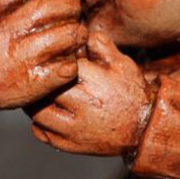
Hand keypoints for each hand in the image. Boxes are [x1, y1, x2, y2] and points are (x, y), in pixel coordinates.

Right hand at [0, 0, 86, 112]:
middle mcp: (6, 33)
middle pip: (49, 9)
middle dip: (69, 5)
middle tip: (75, 8)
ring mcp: (20, 59)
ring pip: (63, 37)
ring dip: (77, 33)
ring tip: (78, 34)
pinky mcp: (33, 83)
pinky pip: (65, 68)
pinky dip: (72, 62)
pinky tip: (69, 60)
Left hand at [31, 31, 151, 155]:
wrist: (144, 129)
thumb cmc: (131, 93)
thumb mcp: (121, 63)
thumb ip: (100, 45)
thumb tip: (80, 32)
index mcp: (91, 82)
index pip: (57, 65)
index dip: (53, 60)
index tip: (53, 58)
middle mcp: (80, 107)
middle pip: (42, 90)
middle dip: (40, 81)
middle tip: (39, 75)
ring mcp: (73, 130)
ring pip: (36, 113)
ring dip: (35, 102)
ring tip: (42, 94)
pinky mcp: (70, 146)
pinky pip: (40, 133)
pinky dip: (38, 123)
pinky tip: (48, 113)